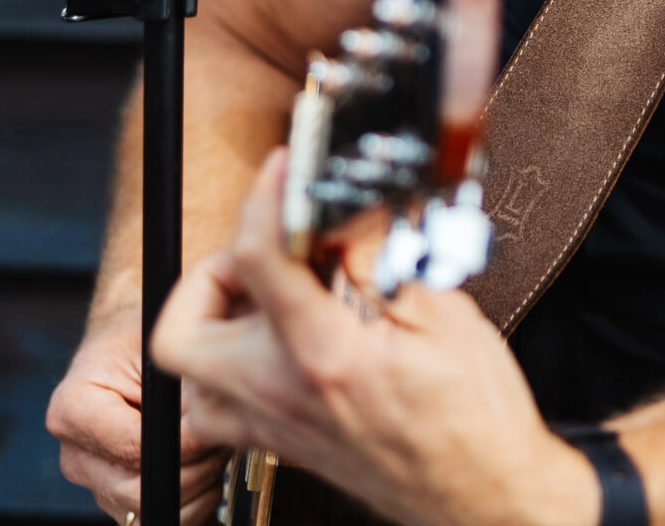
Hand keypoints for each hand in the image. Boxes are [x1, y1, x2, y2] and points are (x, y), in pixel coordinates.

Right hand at [45, 310, 230, 524]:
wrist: (128, 353)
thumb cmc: (138, 343)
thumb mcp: (156, 344)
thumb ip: (179, 386)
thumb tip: (206, 424)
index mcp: (71, 410)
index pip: (133, 448)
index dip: (183, 441)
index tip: (210, 423)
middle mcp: (75, 455)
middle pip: (142, 490)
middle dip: (195, 465)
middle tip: (218, 432)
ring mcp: (96, 485)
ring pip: (157, 510)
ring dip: (200, 484)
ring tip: (211, 445)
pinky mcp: (119, 503)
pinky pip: (164, 517)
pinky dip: (194, 500)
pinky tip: (202, 466)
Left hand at [151, 152, 595, 525]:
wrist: (484, 496)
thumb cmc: (476, 421)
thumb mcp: (442, 314)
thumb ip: (378, 259)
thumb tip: (338, 217)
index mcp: (325, 355)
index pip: (258, 259)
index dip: (263, 197)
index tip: (281, 171)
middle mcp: (284, 395)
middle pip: (180, 333)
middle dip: (208, 276)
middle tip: (257, 253)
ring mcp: (276, 426)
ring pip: (190, 376)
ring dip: (209, 326)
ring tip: (257, 297)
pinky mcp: (283, 445)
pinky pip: (217, 409)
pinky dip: (226, 370)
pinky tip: (269, 345)